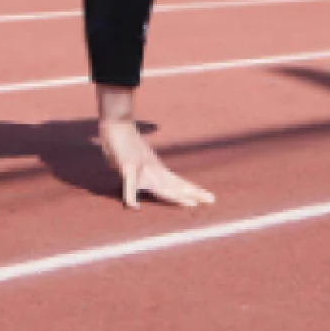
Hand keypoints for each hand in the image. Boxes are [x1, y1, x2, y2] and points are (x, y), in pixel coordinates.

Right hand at [97, 118, 215, 209]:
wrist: (118, 123)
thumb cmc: (125, 144)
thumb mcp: (138, 160)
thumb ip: (144, 172)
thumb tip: (147, 180)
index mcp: (157, 169)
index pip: (178, 182)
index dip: (192, 190)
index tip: (208, 198)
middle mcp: (153, 169)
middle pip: (175, 185)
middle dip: (193, 193)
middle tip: (212, 200)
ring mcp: (141, 168)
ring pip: (161, 186)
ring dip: (175, 196)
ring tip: (191, 205)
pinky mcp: (127, 167)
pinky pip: (129, 184)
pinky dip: (131, 195)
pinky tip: (134, 207)